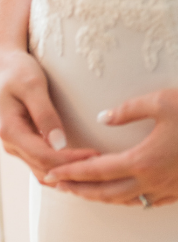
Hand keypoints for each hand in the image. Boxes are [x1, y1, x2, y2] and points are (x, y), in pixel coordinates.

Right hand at [0, 49, 97, 178]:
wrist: (1, 67)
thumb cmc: (17, 71)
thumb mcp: (32, 86)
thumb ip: (45, 114)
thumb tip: (59, 143)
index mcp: (10, 130)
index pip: (44, 156)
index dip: (71, 160)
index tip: (96, 156)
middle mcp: (11, 143)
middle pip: (44, 168)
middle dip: (73, 170)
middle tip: (104, 166)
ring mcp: (16, 146)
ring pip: (41, 170)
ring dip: (67, 174)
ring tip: (96, 169)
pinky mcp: (23, 144)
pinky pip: (40, 163)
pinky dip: (59, 169)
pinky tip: (80, 167)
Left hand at [42, 87, 177, 207]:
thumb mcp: (161, 100)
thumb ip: (127, 110)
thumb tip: (102, 119)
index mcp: (144, 159)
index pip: (97, 171)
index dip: (72, 173)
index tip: (52, 174)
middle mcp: (155, 179)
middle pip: (107, 194)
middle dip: (81, 191)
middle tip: (61, 187)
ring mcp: (173, 187)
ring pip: (130, 202)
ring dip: (106, 198)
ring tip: (90, 192)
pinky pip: (153, 202)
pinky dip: (134, 201)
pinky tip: (129, 195)